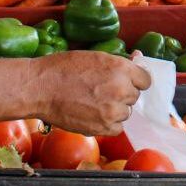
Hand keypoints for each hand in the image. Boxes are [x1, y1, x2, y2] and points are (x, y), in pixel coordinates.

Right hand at [34, 52, 151, 134]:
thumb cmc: (62, 68)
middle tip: (102, 90)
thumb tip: (137, 58)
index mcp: (120, 68)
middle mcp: (120, 89)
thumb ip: (117, 63)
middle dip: (122, 94)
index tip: (127, 81)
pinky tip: (93, 114)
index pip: (145, 79)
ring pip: (125, 113)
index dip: (135, 80)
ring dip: (114, 109)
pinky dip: (108, 124)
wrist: (40, 88)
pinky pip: (117, 128)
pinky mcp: (103, 128)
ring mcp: (112, 110)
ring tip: (94, 102)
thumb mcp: (94, 56)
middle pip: (134, 96)